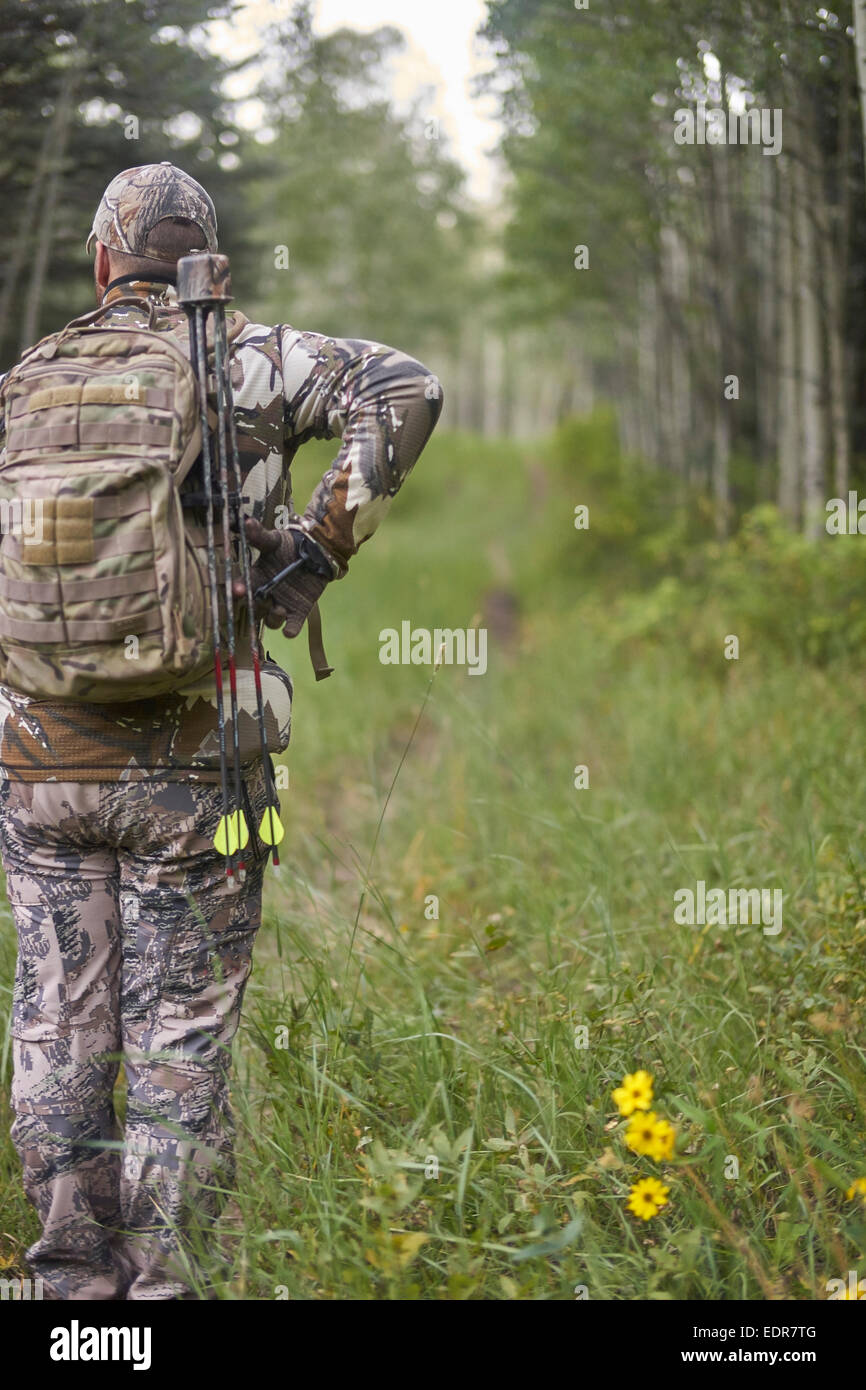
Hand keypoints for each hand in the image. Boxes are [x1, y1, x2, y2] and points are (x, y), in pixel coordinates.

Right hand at [233, 517, 329, 636]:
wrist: (316, 552)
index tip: (237, 590)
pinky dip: (290, 630)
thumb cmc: (290, 545)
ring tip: (280, 610)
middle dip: (256, 608)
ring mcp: (281, 605)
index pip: (242, 587)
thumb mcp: (274, 540)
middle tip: (262, 601)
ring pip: (271, 621)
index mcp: (255, 578)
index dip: (238, 590)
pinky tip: (290, 631)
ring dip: (273, 618)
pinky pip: (291, 627)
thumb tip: (247, 521)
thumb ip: (260, 536)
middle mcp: (265, 595)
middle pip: (254, 609)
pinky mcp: (297, 612)